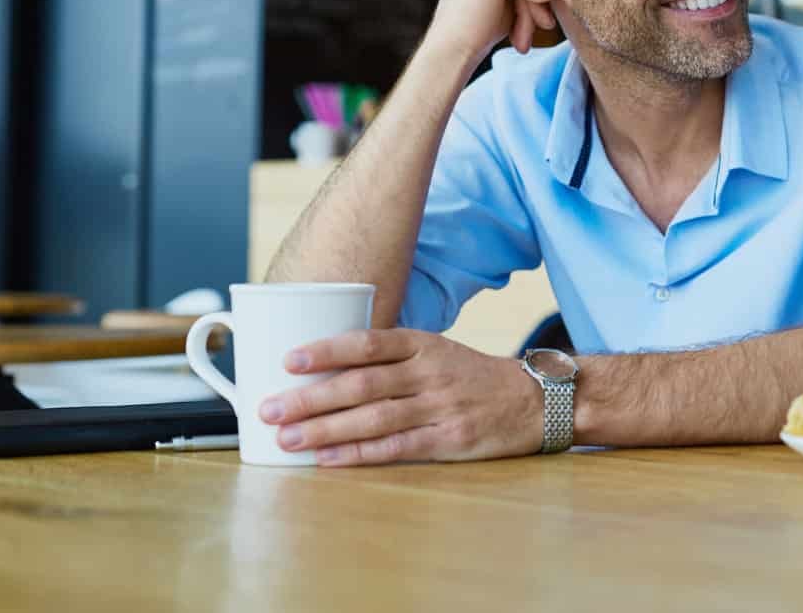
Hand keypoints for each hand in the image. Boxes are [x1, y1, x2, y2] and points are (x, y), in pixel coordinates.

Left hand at [257, 329, 543, 465]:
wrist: (533, 401)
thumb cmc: (473, 377)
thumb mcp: (437, 352)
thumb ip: (391, 358)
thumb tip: (326, 369)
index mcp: (425, 345)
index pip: (369, 342)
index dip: (327, 350)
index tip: (289, 360)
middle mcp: (430, 373)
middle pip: (362, 384)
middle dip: (310, 398)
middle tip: (269, 409)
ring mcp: (440, 408)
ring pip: (373, 418)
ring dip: (324, 429)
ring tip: (286, 438)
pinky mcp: (449, 440)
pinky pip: (396, 448)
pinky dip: (358, 454)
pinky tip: (328, 459)